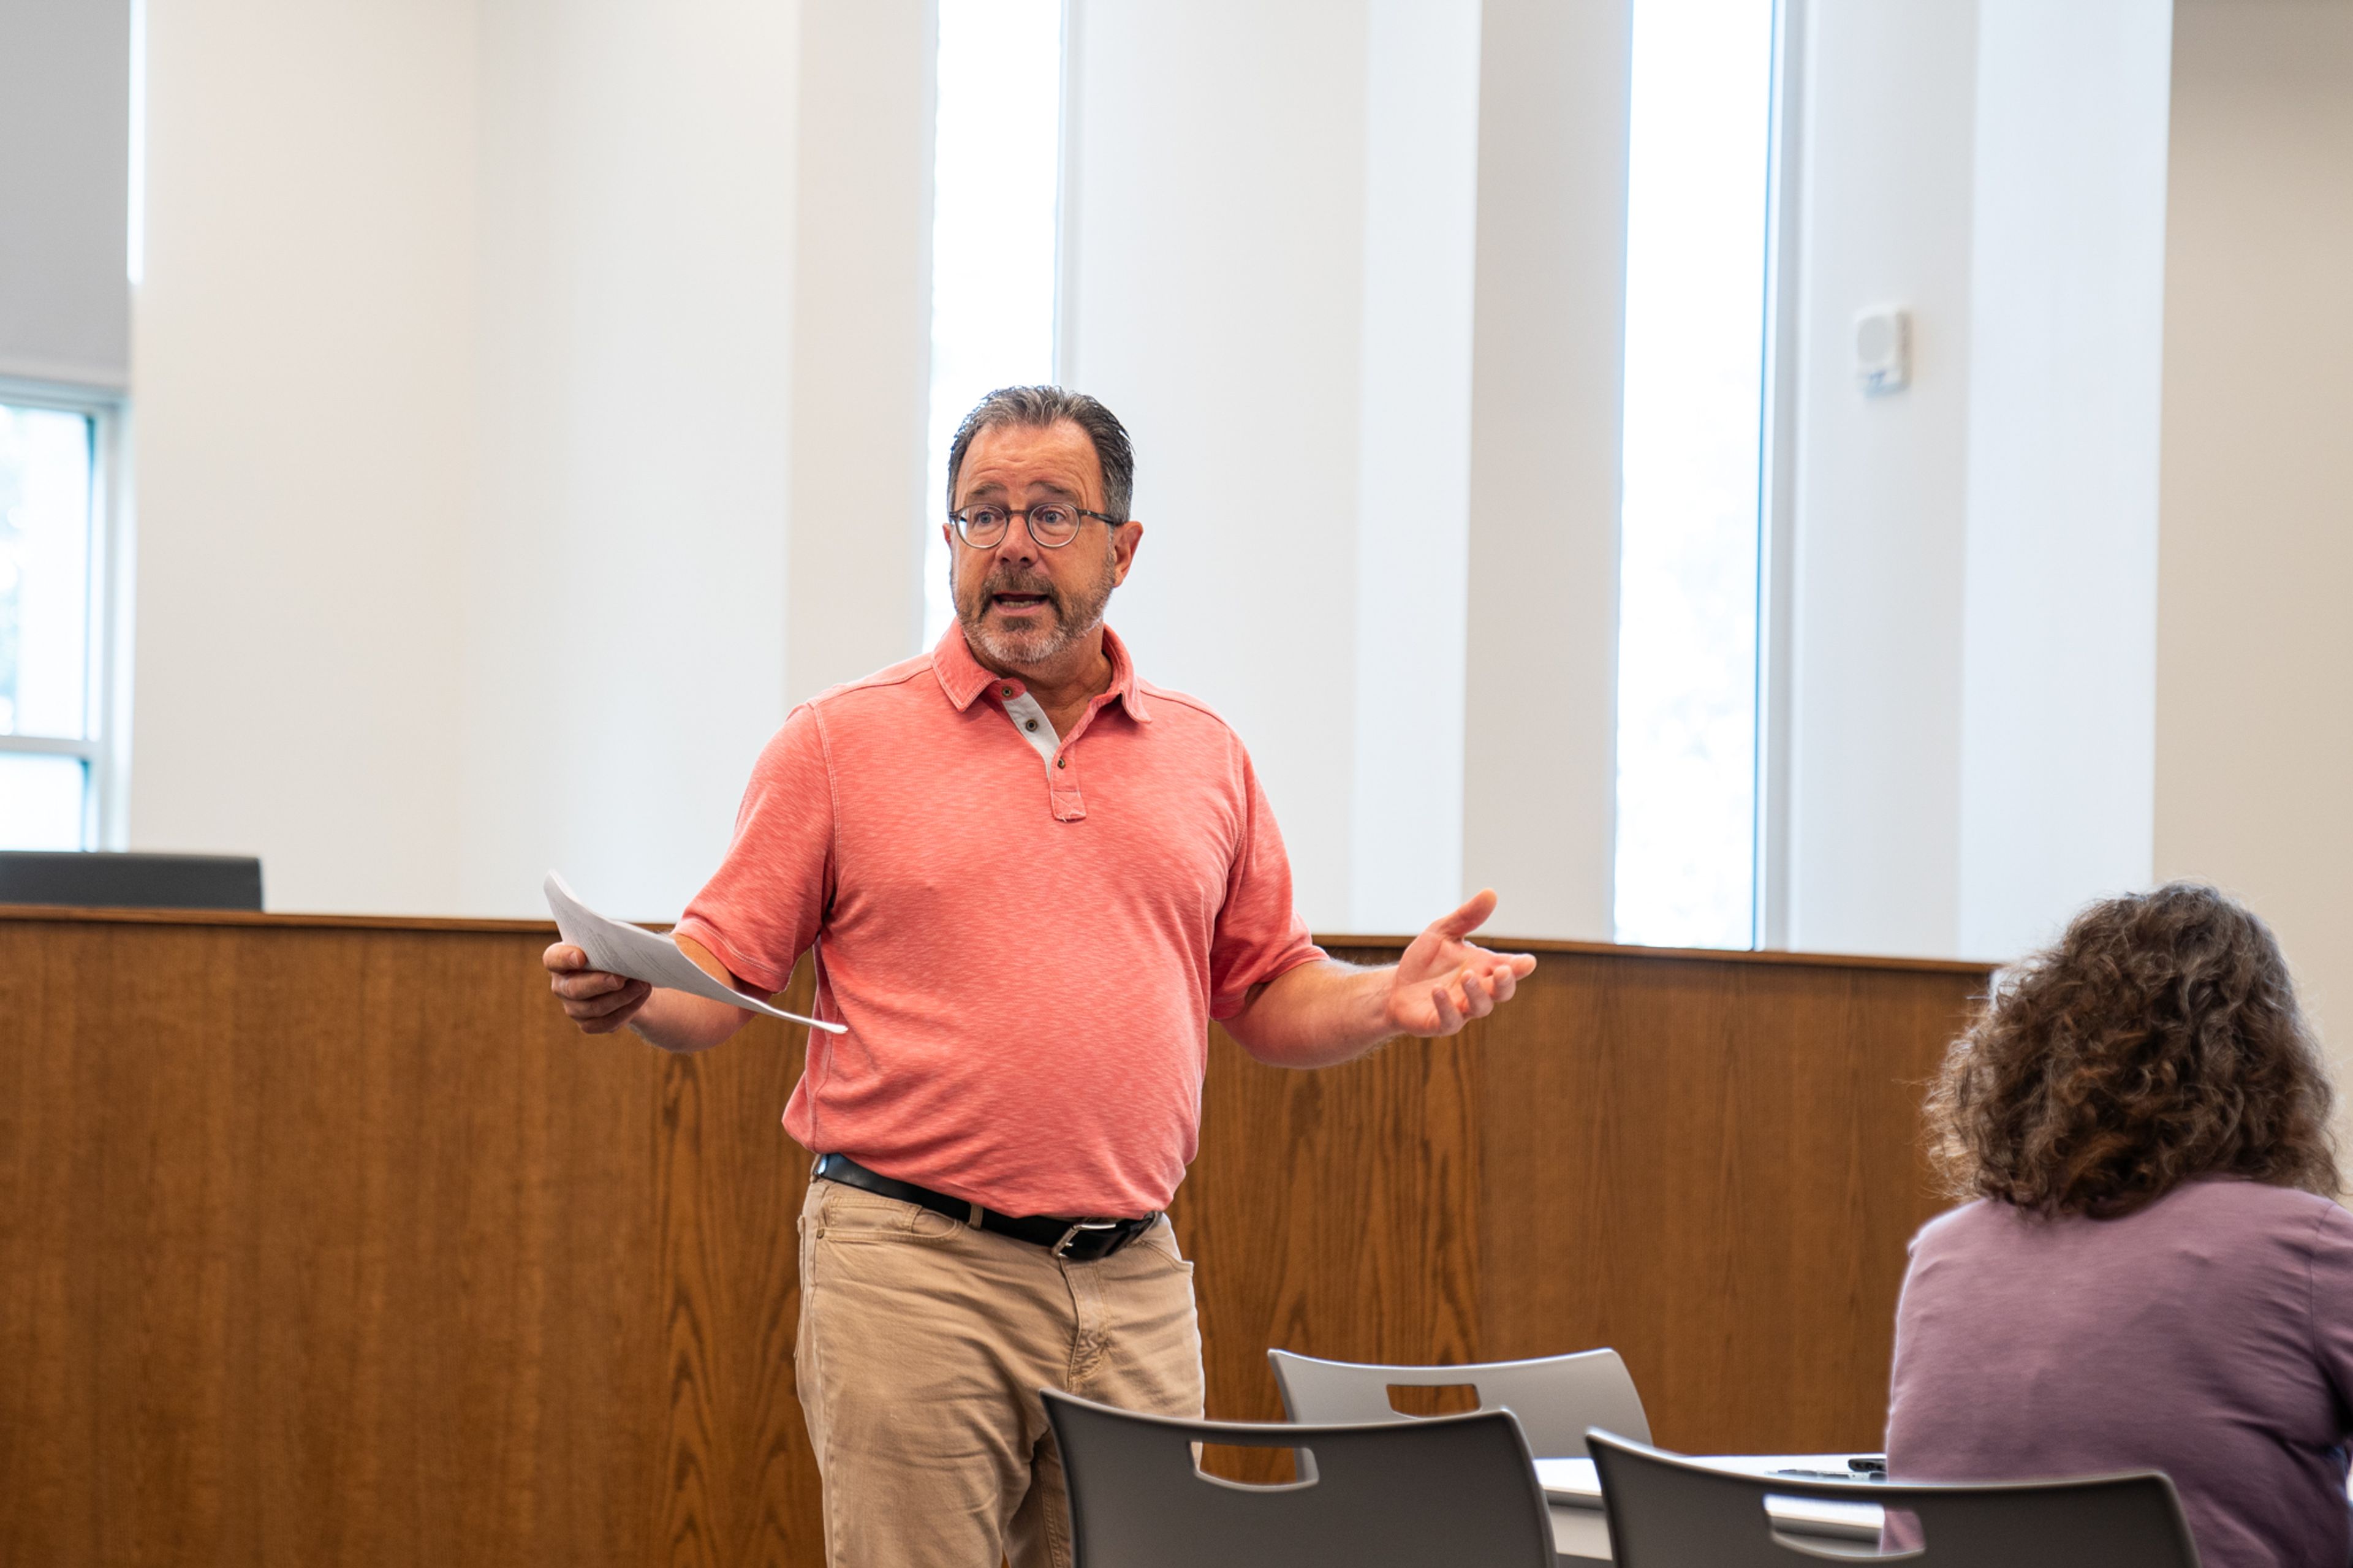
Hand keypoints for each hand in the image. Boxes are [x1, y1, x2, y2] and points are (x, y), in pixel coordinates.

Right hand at [544, 942, 652, 1034]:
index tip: (581, 956)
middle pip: (574, 989)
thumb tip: (633, 944)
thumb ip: (614, 942)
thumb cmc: (616, 954)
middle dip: (599, 983)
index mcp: (559, 960)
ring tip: (642, 985)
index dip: (564, 958)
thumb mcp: (614, 943)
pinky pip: (606, 1023)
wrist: (627, 978)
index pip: (552, 959)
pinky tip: (641, 997)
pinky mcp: (588, 1024)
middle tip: (621, 978)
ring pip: (593, 1008)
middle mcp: (561, 986)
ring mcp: (573, 1008)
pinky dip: (626, 1011)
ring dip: (620, 997)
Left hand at [1385, 889, 1536, 1037]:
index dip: (1520, 967)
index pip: (1509, 968)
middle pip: (1501, 992)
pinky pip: (1449, 1020)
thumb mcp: (1443, 932)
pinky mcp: (1439, 1023)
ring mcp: (1460, 1009)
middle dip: (1505, 983)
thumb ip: (1466, 917)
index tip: (1528, 962)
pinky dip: (1446, 1006)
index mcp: (1483, 968)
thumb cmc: (1425, 961)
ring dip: (1476, 992)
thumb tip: (1490, 892)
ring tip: (1467, 976)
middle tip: (1504, 971)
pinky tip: (1438, 991)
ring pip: (1479, 1007)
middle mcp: (1476, 990)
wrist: (1395, 986)